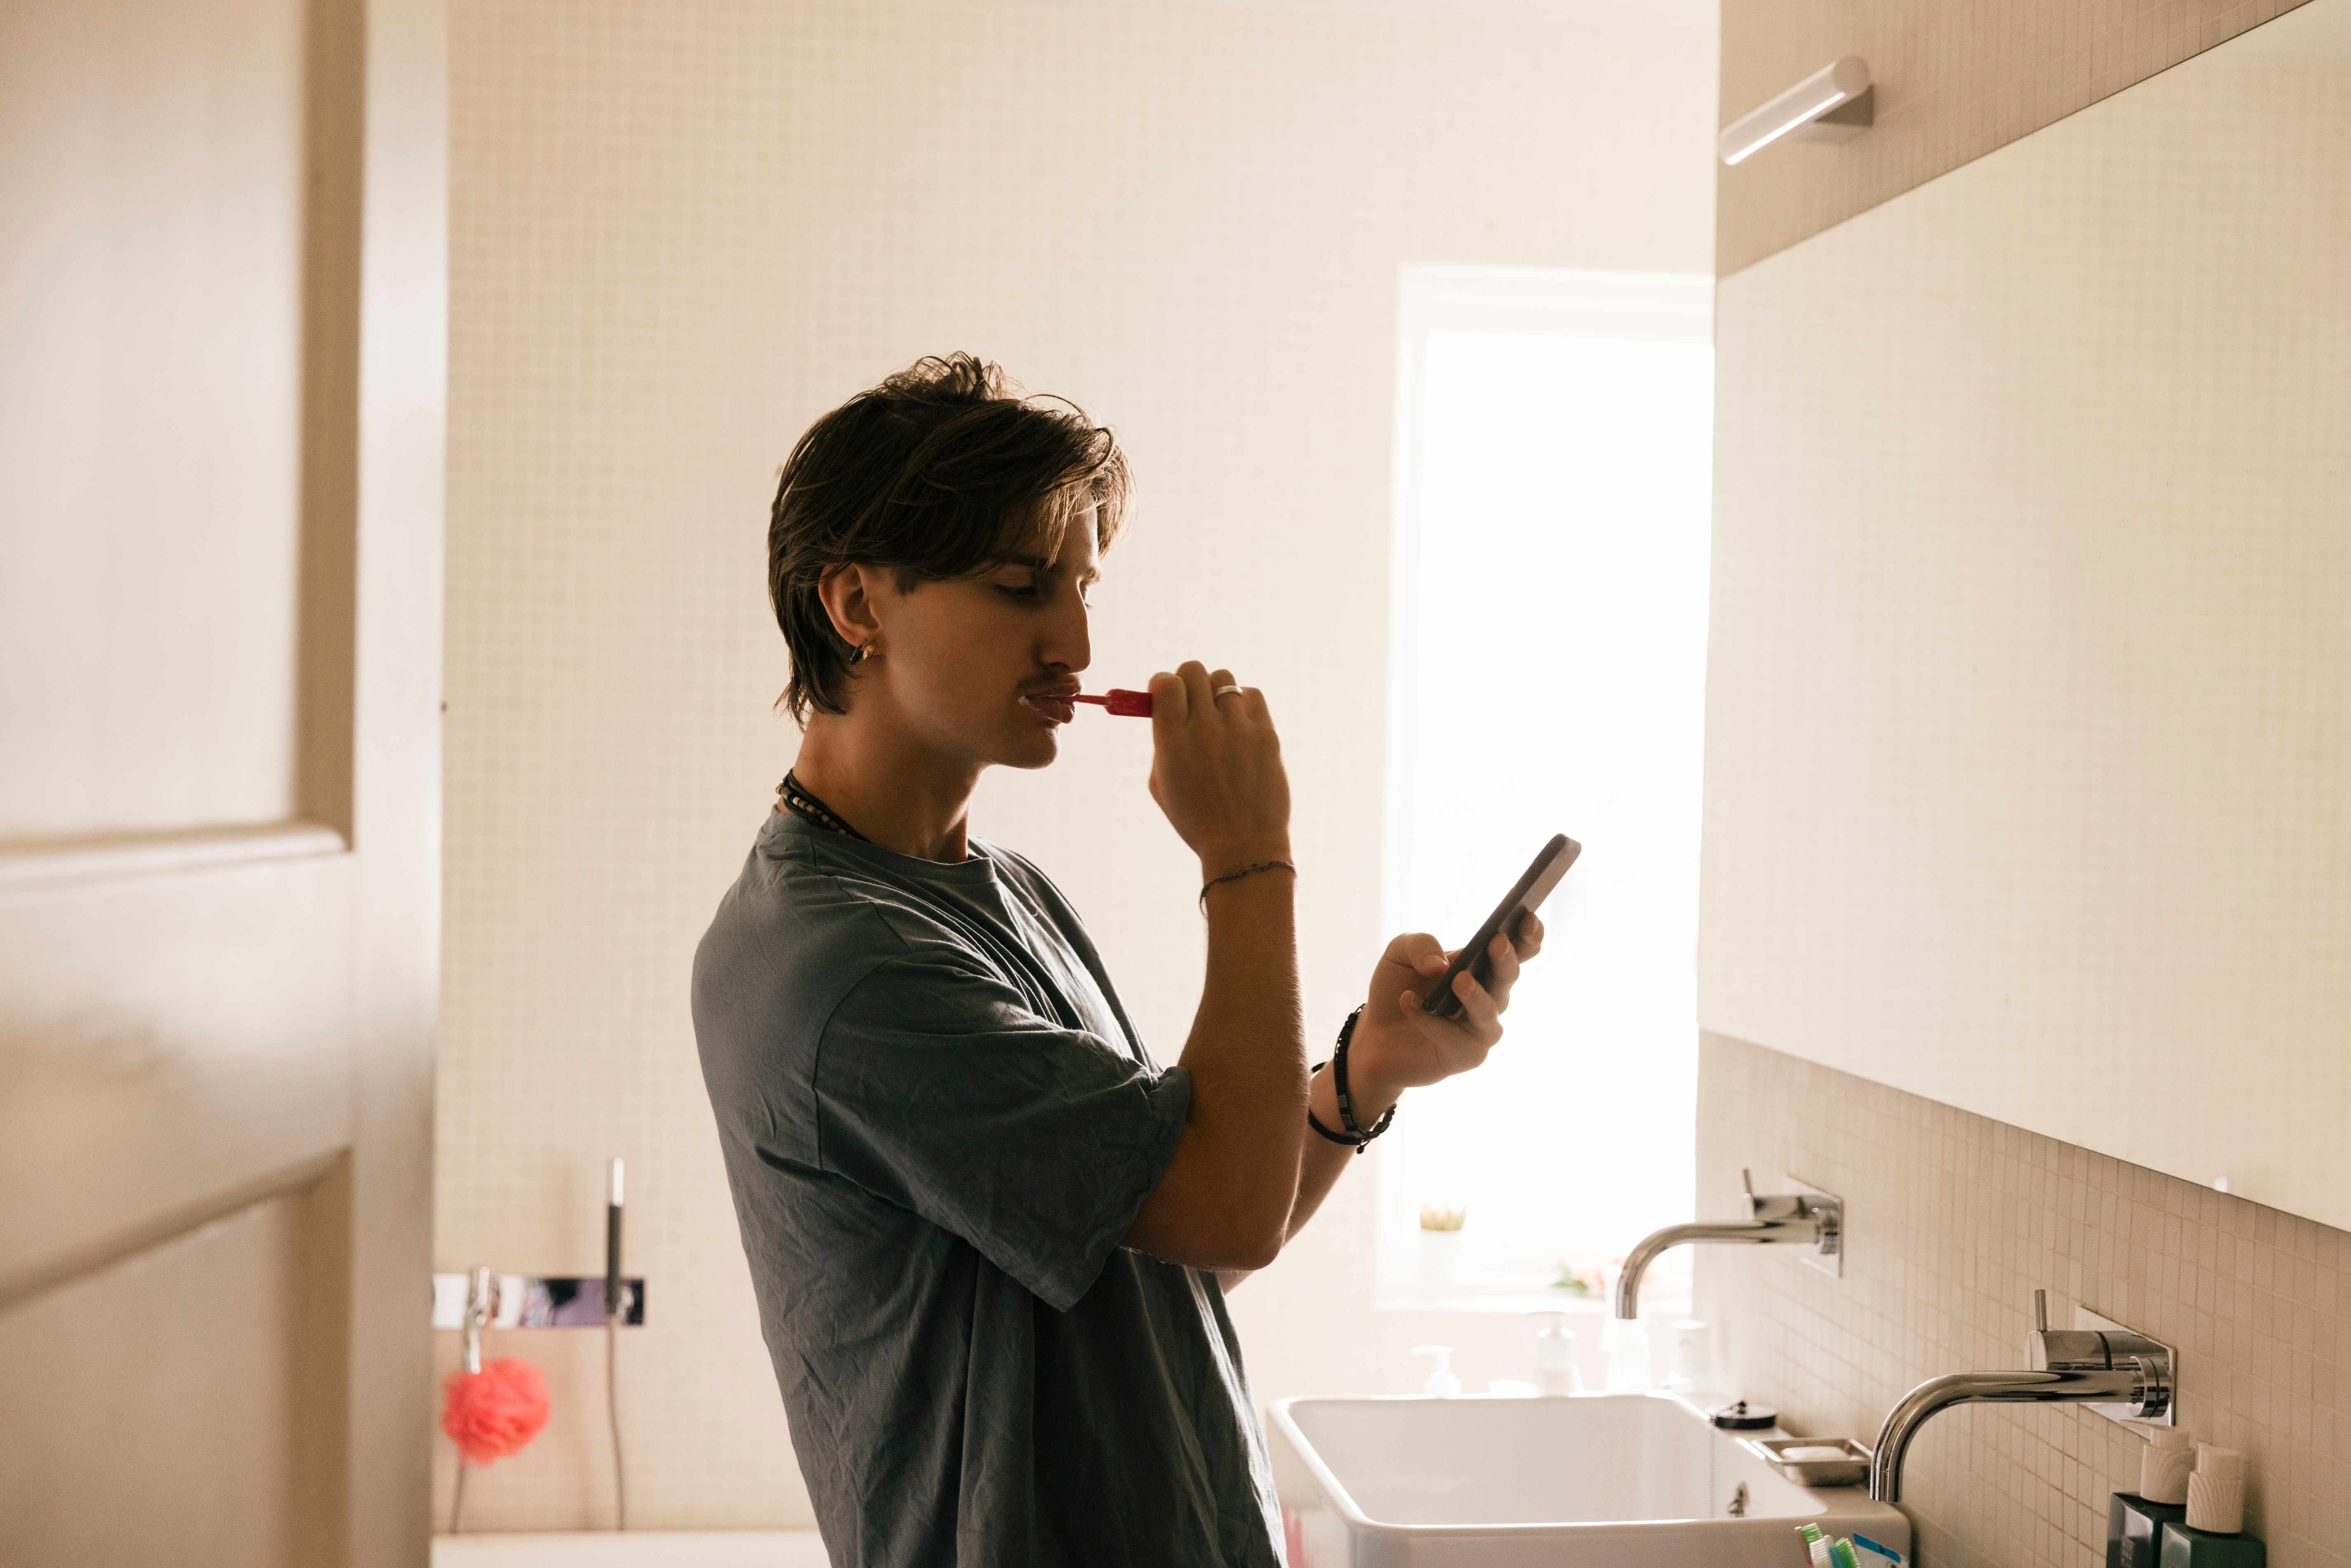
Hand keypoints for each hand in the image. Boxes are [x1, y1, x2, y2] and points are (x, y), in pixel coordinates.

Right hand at [1146, 661, 1290, 871]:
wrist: (1243, 847)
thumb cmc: (1197, 821)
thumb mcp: (1162, 786)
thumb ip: (1161, 744)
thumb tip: (1165, 708)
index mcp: (1172, 742)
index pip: (1165, 683)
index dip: (1163, 683)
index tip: (1166, 695)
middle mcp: (1203, 729)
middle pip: (1193, 671)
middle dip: (1187, 681)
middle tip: (1191, 702)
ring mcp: (1238, 730)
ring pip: (1224, 679)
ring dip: (1216, 691)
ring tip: (1218, 715)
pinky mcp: (1266, 734)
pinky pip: (1252, 695)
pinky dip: (1243, 703)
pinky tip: (1240, 723)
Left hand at [1341, 913, 1545, 1106]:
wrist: (1374, 1033)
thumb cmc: (1397, 987)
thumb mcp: (1400, 953)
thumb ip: (1420, 946)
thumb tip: (1440, 964)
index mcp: (1483, 966)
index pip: (1518, 950)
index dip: (1528, 936)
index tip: (1528, 918)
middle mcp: (1490, 997)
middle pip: (1508, 977)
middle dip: (1505, 959)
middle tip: (1497, 942)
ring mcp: (1481, 1029)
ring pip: (1489, 1013)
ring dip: (1476, 996)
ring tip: (1459, 980)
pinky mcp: (1466, 1056)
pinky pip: (1457, 1040)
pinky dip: (1432, 1022)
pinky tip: (1409, 1002)